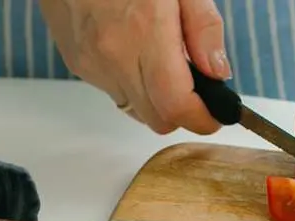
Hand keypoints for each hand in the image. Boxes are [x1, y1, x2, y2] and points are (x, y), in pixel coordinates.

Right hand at [38, 0, 231, 134]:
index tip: (215, 115)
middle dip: (181, 112)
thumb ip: (203, 27)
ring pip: (135, 109)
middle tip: (196, 90)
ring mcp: (91, 62)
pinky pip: (112, 91)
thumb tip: (218, 71)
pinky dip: (131, 82)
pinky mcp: (77, 62)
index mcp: (145, 31)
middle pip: (157, 119)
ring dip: (155, 98)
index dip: (202, 119)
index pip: (176, 105)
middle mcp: (114, 55)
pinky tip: (133, 50)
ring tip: (160, 60)